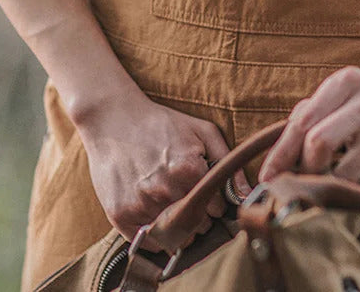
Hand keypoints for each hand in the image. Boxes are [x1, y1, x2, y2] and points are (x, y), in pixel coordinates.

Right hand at [79, 95, 247, 250]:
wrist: (113, 118)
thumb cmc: (161, 123)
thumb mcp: (201, 130)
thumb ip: (227, 160)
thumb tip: (246, 192)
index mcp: (188, 169)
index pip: (216, 209)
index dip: (213, 202)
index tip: (205, 192)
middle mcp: (165, 191)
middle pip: (196, 226)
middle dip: (198, 216)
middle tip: (186, 197)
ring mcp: (140, 205)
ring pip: (173, 238)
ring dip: (176, 227)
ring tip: (169, 203)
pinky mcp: (120, 215)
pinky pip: (147, 242)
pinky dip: (154, 234)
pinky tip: (152, 210)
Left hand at [258, 67, 359, 188]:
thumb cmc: (357, 114)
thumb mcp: (333, 103)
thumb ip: (302, 123)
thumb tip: (272, 169)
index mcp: (348, 81)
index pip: (303, 120)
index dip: (281, 154)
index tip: (267, 178)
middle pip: (318, 143)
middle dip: (305, 168)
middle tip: (303, 178)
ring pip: (342, 174)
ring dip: (330, 186)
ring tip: (332, 180)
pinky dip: (354, 192)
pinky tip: (358, 181)